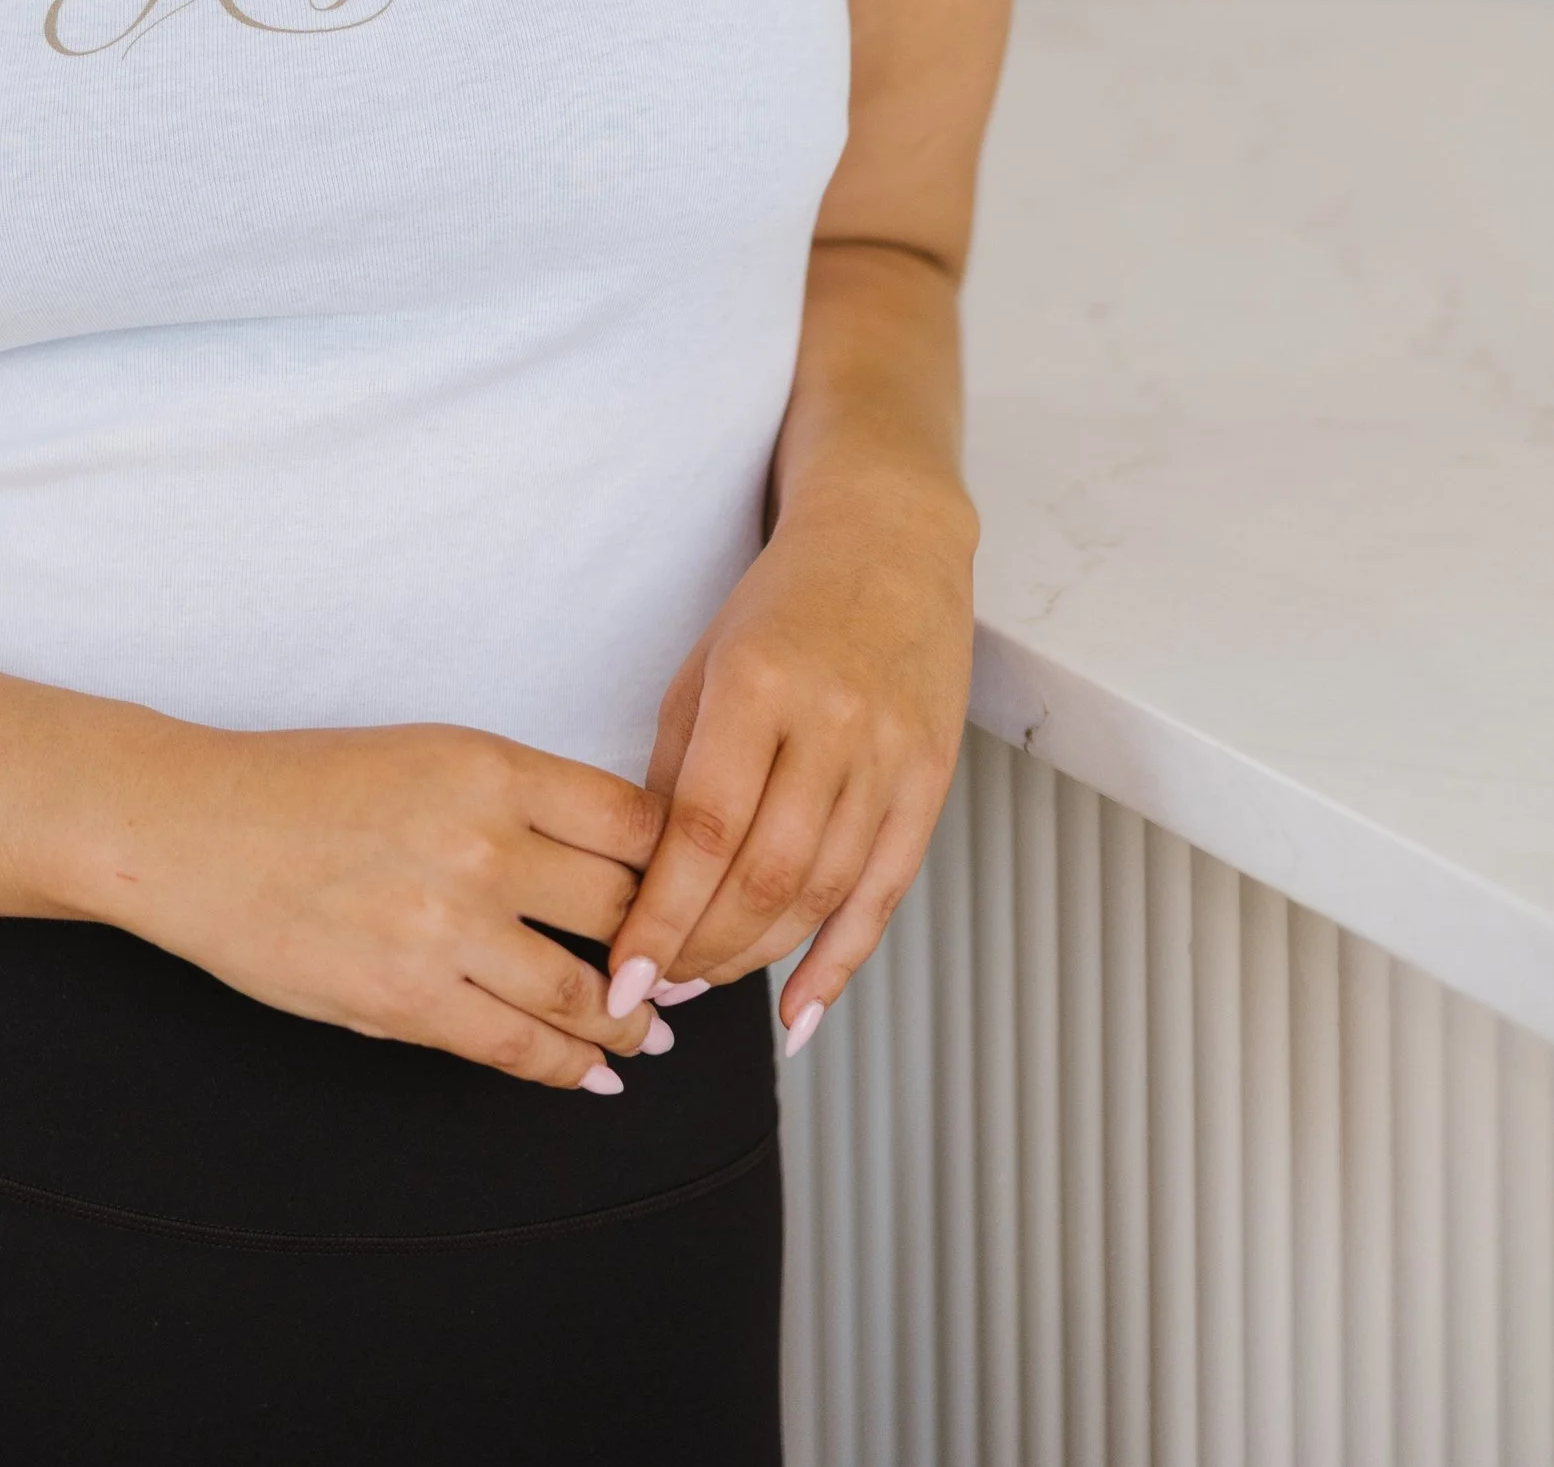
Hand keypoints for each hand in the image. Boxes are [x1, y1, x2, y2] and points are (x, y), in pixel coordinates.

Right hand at [108, 719, 672, 1093]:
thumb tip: (606, 862)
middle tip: (698, 973)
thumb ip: (514, 801)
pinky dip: (568, 1068)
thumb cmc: (307, 785)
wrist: (195, 830)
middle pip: (627, 907)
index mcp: (489, 766)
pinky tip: (590, 1074)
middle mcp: (480, 842)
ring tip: (648, 1033)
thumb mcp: (427, 755)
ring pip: (583, 992)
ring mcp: (445, 927)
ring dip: (631, 1022)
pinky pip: (516, 1048)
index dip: (684, 864)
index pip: (633, 819)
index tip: (701, 891)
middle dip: (672, 950)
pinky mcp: (406, 999)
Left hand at [601, 473, 973, 1047]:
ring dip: (758, 959)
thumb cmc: (783, 603)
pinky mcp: (931, 781)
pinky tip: (800, 1012)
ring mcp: (889, 756)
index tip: (622, 978)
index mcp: (757, 684)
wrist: (891, 541)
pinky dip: (840, 962)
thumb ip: (677, 773)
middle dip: (702, 951)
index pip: (703, 830)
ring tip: (706, 985)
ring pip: (821, 894)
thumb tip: (649, 885)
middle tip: (657, 991)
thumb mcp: (705, 666)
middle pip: (764, 877)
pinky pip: (884, 894)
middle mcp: (831, 724)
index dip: (661, 917)